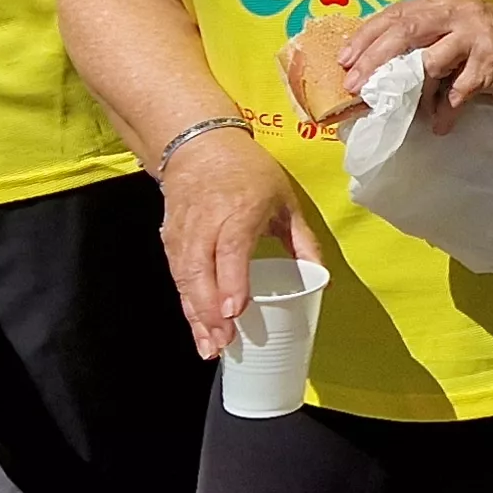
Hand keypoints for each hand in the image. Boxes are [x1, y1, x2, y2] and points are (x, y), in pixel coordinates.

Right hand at [156, 128, 328, 360]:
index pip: (230, 249)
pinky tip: (196, 328)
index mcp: (238, 209)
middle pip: (201, 271)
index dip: (230, 281)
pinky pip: (176, 277)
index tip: (234, 311)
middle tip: (224, 342)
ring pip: (184, 279)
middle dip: (209, 310)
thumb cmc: (248, 172)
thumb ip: (304, 241)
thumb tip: (323, 278)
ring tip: (210, 347)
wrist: (199, 145)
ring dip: (195, 315)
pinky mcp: (170, 241)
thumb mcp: (285, 199)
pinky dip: (186, 304)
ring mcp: (184, 232)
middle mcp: (206, 222)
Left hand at [334, 0, 492, 132]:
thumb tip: (376, 66)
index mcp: (445, 3)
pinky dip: (444, 111)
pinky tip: (439, 124)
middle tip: (356, 86)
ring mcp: (476, 37)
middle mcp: (459, 13)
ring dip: (410, 89)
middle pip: (407, 31)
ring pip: (430, 61)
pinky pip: (458, 92)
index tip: (344, 60)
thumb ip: (425, 39)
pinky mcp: (491, 64)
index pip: (397, 13)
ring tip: (396, 108)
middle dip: (375, 60)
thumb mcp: (457, 30)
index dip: (367, 36)